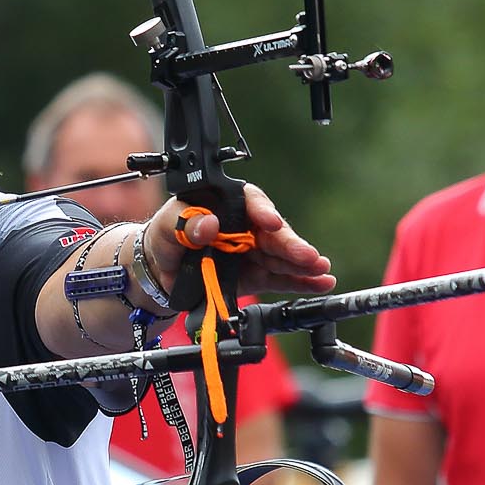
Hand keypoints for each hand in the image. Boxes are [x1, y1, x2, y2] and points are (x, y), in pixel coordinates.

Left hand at [143, 184, 335, 301]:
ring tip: (322, 270)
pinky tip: (322, 283)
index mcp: (226, 203)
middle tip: (308, 256)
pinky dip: (302, 282)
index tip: (270, 222)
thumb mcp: (167, 226)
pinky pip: (281, 278)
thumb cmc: (166, 237)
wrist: (162, 271)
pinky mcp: (257, 275)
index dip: (262, 211)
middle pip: (273, 232)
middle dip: (291, 244)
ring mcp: (254, 251)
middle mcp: (245, 225)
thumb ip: (185, 224)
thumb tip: (208, 224)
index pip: (249, 202)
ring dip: (303, 264)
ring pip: (282, 256)